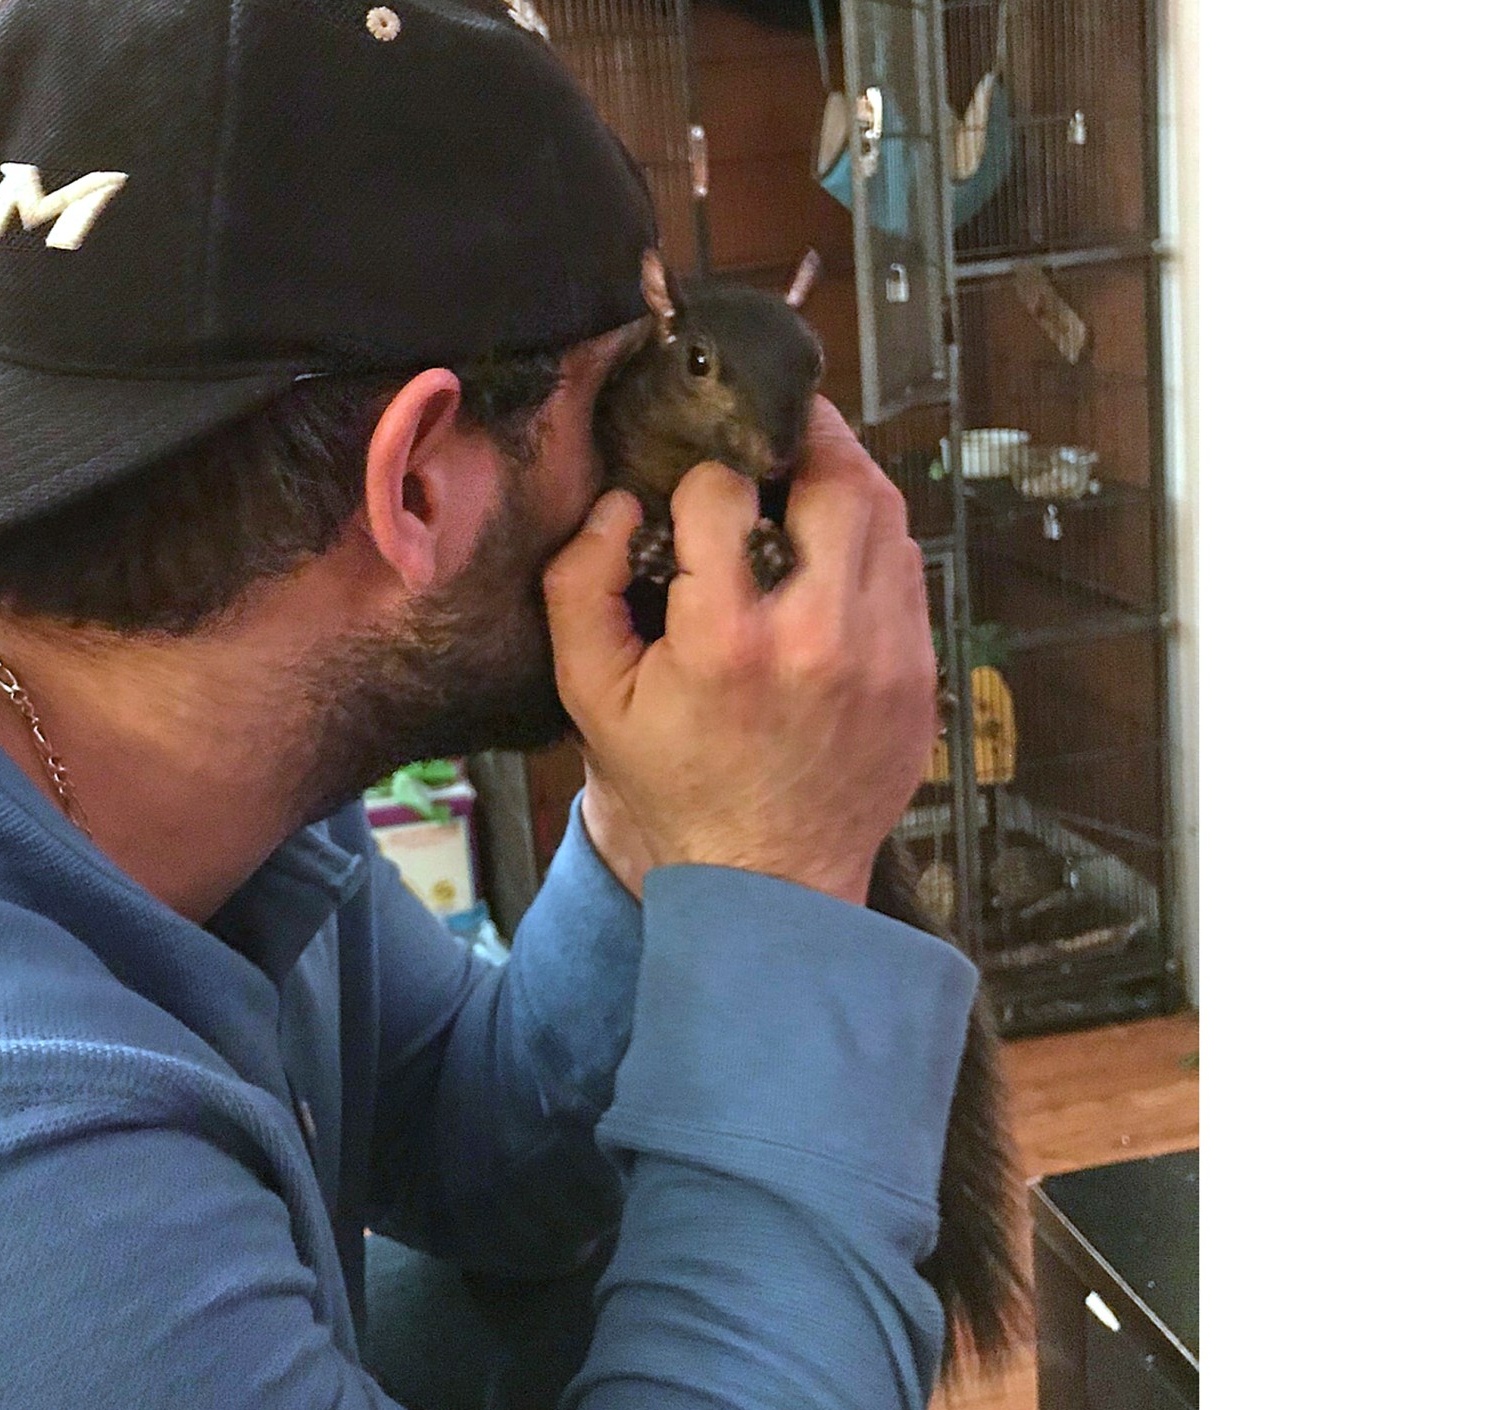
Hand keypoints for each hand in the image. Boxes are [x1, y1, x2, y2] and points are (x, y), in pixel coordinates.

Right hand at [545, 397, 935, 905]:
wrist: (768, 883)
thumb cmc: (673, 784)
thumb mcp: (591, 696)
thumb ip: (580, 586)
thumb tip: (617, 502)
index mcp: (728, 640)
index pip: (723, 493)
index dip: (700, 480)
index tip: (689, 499)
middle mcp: (819, 637)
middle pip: (837, 478)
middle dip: (801, 441)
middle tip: (770, 436)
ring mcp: (885, 653)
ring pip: (887, 513)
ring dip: (844, 483)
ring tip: (805, 481)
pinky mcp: (919, 673)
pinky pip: (907, 570)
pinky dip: (872, 544)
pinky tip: (835, 556)